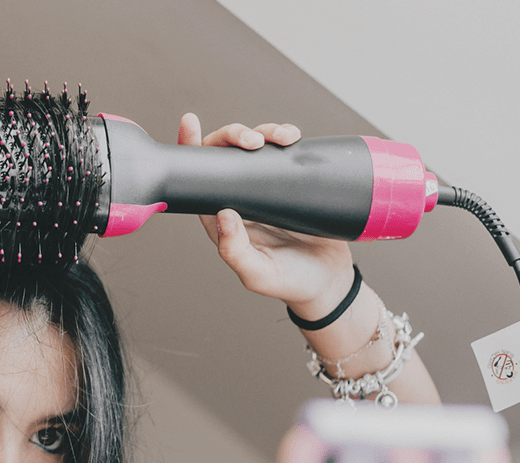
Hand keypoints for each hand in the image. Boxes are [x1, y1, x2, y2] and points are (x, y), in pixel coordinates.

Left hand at [178, 113, 354, 321]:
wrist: (330, 282)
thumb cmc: (288, 282)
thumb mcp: (257, 274)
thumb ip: (235, 251)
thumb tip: (222, 214)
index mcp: (221, 217)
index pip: (200, 179)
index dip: (192, 149)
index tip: (189, 123)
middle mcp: (241, 198)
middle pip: (227, 153)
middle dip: (235, 135)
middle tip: (251, 140)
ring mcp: (267, 187)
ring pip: (257, 147)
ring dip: (264, 132)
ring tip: (281, 138)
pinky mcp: (293, 181)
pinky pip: (285, 151)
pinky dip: (286, 137)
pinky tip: (292, 137)